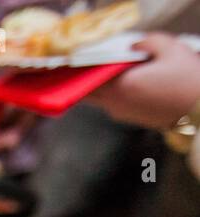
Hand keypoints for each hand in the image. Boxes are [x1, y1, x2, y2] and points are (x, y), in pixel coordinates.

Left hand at [85, 33, 199, 128]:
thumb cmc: (188, 81)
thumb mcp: (170, 48)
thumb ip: (147, 41)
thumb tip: (133, 45)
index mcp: (120, 86)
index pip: (87, 76)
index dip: (84, 66)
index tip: (86, 57)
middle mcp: (115, 104)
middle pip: (89, 89)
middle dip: (90, 76)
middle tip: (99, 62)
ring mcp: (121, 114)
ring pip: (101, 96)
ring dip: (104, 83)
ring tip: (118, 68)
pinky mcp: (130, 118)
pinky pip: (114, 102)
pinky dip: (116, 91)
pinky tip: (131, 79)